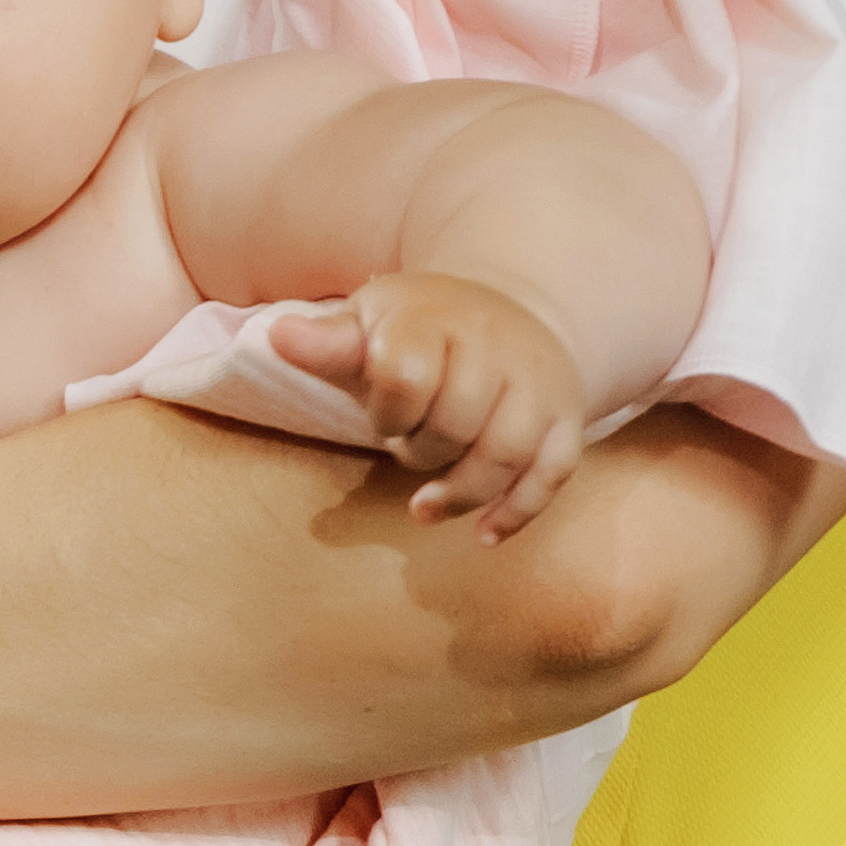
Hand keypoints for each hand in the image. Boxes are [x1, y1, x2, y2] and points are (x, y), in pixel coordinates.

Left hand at [274, 273, 587, 542]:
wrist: (506, 311)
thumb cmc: (417, 331)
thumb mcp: (366, 325)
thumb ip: (326, 342)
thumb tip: (278, 338)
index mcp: (436, 317)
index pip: (405, 377)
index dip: (385, 413)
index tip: (382, 415)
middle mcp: (496, 345)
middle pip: (456, 423)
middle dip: (420, 451)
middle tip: (407, 446)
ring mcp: (538, 383)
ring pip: (506, 453)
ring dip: (462, 492)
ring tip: (424, 509)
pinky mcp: (566, 419)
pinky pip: (554, 472)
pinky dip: (519, 510)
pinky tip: (485, 534)